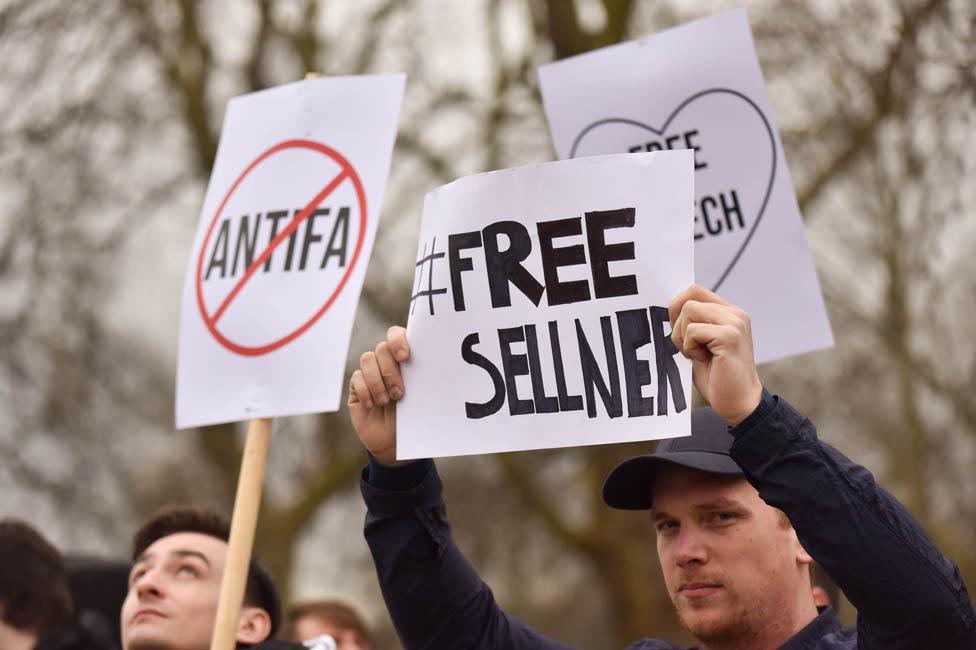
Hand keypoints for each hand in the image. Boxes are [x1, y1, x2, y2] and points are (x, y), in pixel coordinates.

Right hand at [348, 326, 410, 464]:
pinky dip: (365, 391)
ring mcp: (371, 373)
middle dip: (390, 370)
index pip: (397, 335)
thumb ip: (422, 380)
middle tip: (400, 393)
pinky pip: (356, 378)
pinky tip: (373, 405)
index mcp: (406, 359)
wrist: (396, 444)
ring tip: (386, 401)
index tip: (406, 357)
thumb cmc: (414, 418)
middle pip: (382, 348)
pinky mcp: (357, 387)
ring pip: (367, 359)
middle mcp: (387, 362)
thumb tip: (433, 366)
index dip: (399, 341)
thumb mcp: (422, 399)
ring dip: (378, 381)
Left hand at [669, 285, 762, 424]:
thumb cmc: (716, 376)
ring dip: (682, 337)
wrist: (738, 403)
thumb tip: (668, 308)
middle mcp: (735, 313)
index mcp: (728, 313)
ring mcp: (734, 323)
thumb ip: (691, 323)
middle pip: (689, 297)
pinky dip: (689, 348)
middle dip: (677, 321)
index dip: (677, 306)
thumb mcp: (700, 343)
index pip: (695, 290)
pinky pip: (692, 331)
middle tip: (685, 345)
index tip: (678, 331)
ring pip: (689, 311)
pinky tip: (703, 360)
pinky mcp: (730, 336)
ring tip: (697, 354)